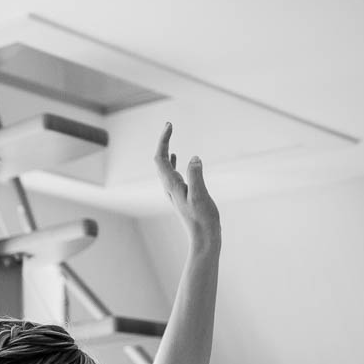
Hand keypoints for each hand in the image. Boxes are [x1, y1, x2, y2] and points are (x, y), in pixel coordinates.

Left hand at [155, 123, 220, 247]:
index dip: (163, 140)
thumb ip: (196, 176)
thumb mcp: (200, 195)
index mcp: (171, 185)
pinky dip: (173, 162)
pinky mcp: (181, 195)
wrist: (204, 238)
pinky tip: (178, 158)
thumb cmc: (203, 219)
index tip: (170, 125)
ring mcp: (174, 191)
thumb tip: (194, 158)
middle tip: (169, 125)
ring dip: (166, 150)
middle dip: (163, 142)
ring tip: (170, 136)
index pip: (160, 158)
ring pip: (165, 166)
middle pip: (160, 160)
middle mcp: (169, 187)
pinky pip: (172, 174)